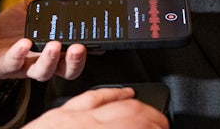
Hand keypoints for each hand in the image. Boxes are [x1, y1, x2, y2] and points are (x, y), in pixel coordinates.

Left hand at [0, 0, 86, 100]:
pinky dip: (19, 54)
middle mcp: (44, 60)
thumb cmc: (9, 31)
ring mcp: (25, 65)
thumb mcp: (32, 8)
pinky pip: (14, 63)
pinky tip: (24, 43)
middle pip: (67, 69)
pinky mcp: (5, 66)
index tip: (99, 38)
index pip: (77, 53)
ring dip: (50, 60)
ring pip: (44, 72)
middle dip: (76, 60)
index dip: (91, 49)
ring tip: (54, 45)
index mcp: (56, 48)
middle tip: (80, 47)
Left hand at [23, 87, 168, 128]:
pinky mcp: (57, 115)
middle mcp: (81, 125)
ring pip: (114, 101)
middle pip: (131, 114)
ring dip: (139, 107)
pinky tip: (122, 95)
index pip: (137, 125)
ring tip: (153, 115)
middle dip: (153, 120)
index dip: (157, 127)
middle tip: (163, 127)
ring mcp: (68, 118)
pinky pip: (90, 97)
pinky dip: (111, 94)